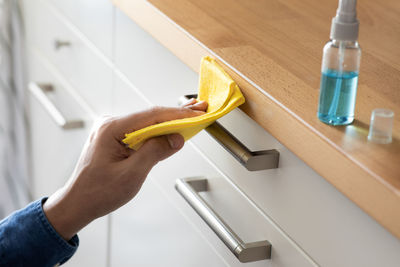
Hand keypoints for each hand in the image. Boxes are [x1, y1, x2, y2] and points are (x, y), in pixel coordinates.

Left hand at [43, 101, 206, 239]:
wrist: (78, 203)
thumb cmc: (97, 192)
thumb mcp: (131, 175)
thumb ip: (154, 153)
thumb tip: (175, 138)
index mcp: (111, 129)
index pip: (152, 116)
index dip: (178, 115)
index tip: (196, 114)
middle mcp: (111, 124)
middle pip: (151, 116)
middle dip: (178, 115)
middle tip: (200, 110)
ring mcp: (113, 130)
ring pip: (148, 123)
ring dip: (170, 122)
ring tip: (192, 117)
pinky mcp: (116, 138)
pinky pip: (142, 131)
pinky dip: (159, 131)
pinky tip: (173, 128)